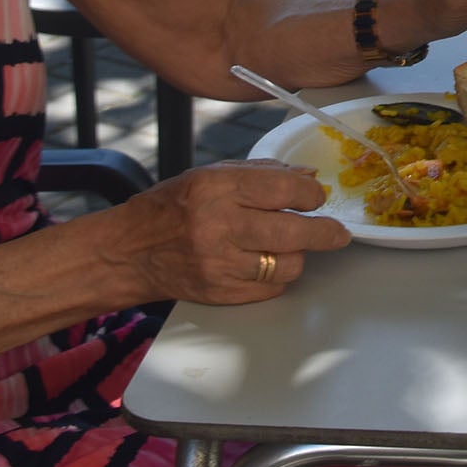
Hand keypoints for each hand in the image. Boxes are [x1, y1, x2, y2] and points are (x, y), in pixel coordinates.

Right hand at [113, 160, 352, 305]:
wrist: (130, 251)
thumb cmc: (171, 207)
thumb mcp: (210, 175)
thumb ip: (262, 173)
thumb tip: (308, 176)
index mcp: (216, 188)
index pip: (284, 189)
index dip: (311, 194)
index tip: (318, 198)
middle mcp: (219, 226)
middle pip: (294, 232)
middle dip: (325, 232)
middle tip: (336, 233)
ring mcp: (219, 264)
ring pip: (288, 264)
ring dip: (297, 255)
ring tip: (287, 246)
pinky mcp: (220, 293)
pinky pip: (271, 288)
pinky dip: (276, 277)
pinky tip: (263, 263)